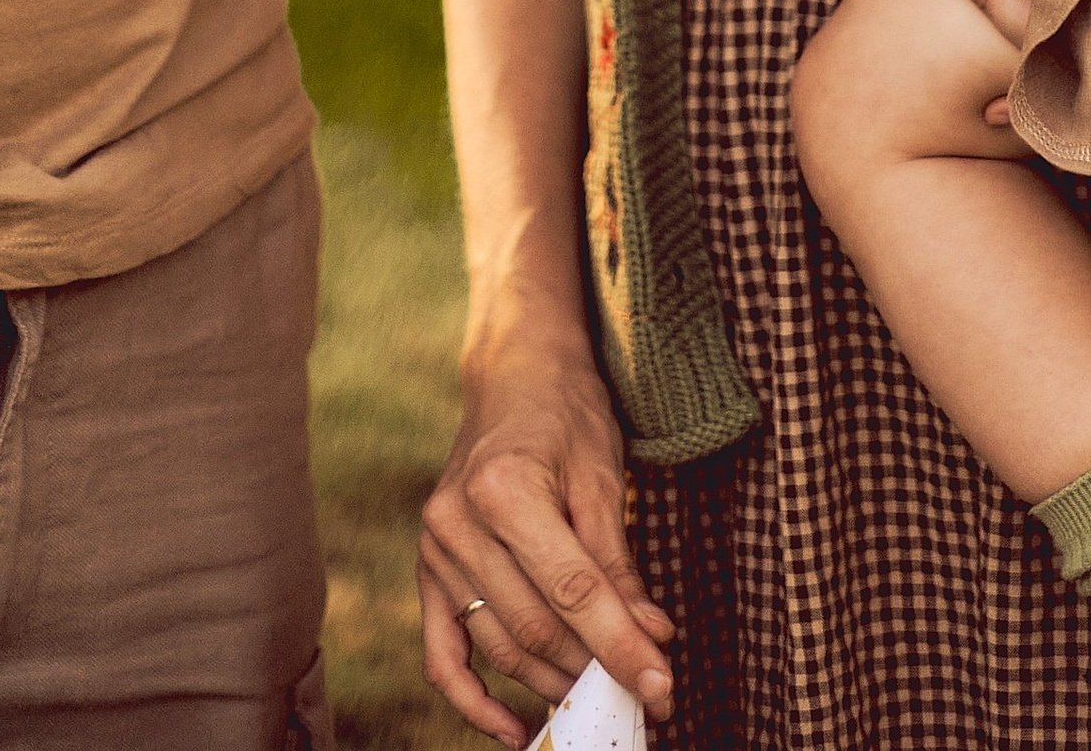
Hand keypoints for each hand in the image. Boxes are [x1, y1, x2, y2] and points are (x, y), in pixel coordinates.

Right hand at [420, 331, 673, 741]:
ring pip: (500, 647)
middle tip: (647, 694)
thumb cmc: (566, 414)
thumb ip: (619, 563)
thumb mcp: (602, 474)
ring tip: (603, 696)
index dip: (622, 646)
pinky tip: (515, 730)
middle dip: (596, 668)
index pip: (574, 592)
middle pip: (536, 627)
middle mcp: (457, 524)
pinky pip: (443, 656)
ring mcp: (434, 552)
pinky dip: (474, 702)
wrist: (514, 375)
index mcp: (504, 489)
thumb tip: (652, 638)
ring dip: (554, 682)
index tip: (663, 686)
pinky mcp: (427, 573)